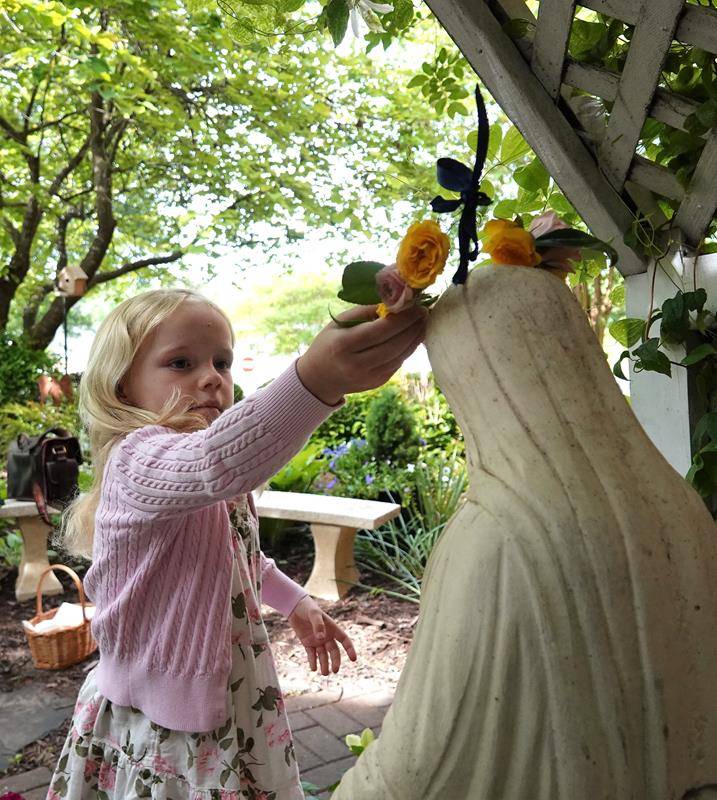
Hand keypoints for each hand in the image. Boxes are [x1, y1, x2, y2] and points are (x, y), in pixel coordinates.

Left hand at [288, 595, 356, 675]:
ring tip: (324, 673)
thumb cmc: (308, 608)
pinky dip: (313, 661)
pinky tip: (313, 668)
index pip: (344, 640)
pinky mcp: (307, 643)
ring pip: (323, 655)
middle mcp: (326, 636)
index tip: (354, 659)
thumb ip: (318, 626)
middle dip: (335, 661)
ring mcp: (317, 641)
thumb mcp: (314, 614)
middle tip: (334, 671)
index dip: (350, 649)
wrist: (295, 607)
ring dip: (324, 664)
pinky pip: (311, 654)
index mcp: (332, 628)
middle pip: (334, 651)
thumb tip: (321, 639)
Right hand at [296, 304, 427, 404]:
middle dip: (413, 327)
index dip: (402, 318)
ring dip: (415, 338)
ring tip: (423, 322)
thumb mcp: (339, 323)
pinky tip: (413, 336)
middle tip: (424, 312)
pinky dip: (408, 348)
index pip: (380, 330)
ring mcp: (368, 377)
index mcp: (344, 345)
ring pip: (400, 356)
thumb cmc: (328, 343)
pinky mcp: (377, 383)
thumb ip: (365, 311)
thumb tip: (394, 300)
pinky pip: (398, 363)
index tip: (416, 305)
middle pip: (394, 344)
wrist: (319, 379)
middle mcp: (357, 364)